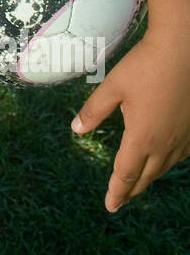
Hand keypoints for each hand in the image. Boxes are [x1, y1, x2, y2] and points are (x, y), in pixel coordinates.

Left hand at [70, 32, 189, 211]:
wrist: (183, 49)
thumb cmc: (145, 65)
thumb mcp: (112, 87)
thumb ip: (93, 111)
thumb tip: (76, 130)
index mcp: (142, 137)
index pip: (125, 175)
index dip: (117, 192)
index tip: (110, 205)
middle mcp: (165, 143)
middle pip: (146, 177)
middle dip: (131, 190)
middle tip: (120, 199)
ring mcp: (184, 138)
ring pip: (165, 167)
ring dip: (150, 177)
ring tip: (138, 181)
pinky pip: (181, 154)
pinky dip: (168, 161)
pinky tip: (164, 157)